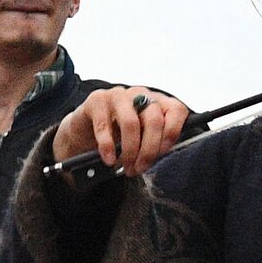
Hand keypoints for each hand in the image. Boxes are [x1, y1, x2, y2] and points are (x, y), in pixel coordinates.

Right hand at [51, 87, 189, 178]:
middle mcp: (140, 94)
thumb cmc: (118, 134)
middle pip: (154, 120)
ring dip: (130, 151)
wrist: (86, 129)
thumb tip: (162, 154)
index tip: (163, 152)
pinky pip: (104, 125)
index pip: (175, 109)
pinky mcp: (97, 100)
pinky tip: (109, 159)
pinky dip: (108, 146)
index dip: (172, 132)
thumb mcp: (141, 136)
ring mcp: (118, 95)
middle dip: (148, 150)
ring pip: (131, 123)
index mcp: (156, 101)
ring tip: (127, 167)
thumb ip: (155, 141)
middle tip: (140, 168)